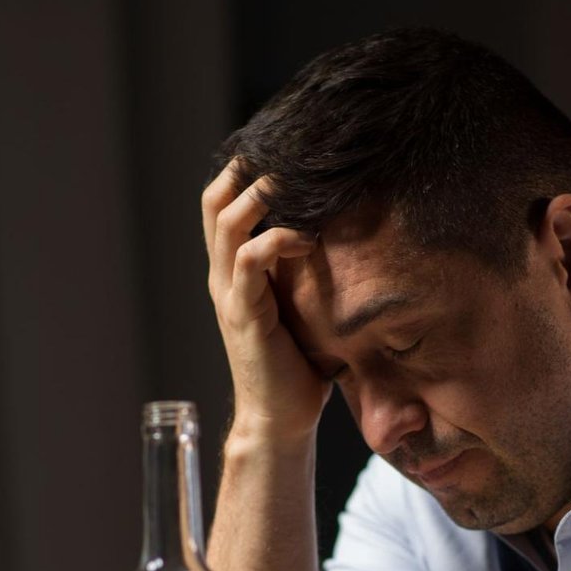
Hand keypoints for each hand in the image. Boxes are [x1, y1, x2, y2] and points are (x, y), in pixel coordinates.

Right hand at [202, 160, 328, 444]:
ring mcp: (230, 294)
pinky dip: (277, 238)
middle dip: (247, 168)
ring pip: (227, 222)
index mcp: (232, 271)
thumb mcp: (304, 307)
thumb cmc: (300, 368)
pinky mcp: (245, 314)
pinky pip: (250, 259)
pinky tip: (308, 239)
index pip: (221, 203)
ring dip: (260, 194)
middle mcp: (223, 276)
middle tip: (287, 152)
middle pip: (214, 200)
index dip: (244, 170)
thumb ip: (308, 273)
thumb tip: (355, 237)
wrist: (279, 420)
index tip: (284, 150)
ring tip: (293, 182)